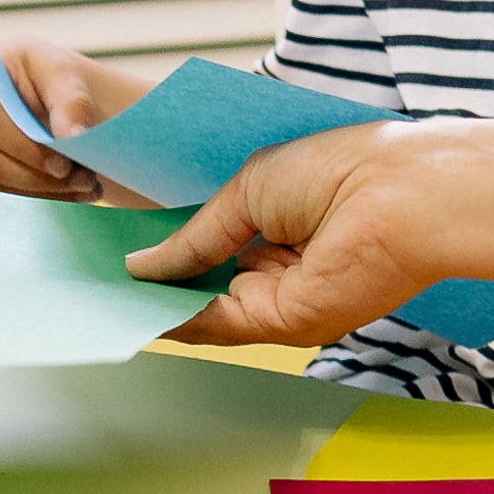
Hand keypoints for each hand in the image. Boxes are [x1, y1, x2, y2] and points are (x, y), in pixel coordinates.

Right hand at [0, 43, 148, 199]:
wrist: (31, 93)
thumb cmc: (41, 77)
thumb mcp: (60, 72)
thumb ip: (71, 99)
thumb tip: (74, 136)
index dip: (29, 149)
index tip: (65, 166)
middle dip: (39, 179)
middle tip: (84, 182)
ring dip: (39, 197)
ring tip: (82, 189)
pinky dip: (29, 206)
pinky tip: (64, 197)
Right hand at [122, 117, 493, 345]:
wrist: (400, 194)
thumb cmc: (340, 169)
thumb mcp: (247, 191)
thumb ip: (195, 235)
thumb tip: (141, 264)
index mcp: (273, 231)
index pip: (209, 252)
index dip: (166, 255)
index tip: (117, 255)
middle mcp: (274, 271)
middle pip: (201, 287)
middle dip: (152, 284)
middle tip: (93, 279)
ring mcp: (279, 301)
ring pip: (203, 312)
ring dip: (154, 303)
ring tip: (98, 290)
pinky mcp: (284, 323)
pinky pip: (217, 324)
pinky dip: (174, 317)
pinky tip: (134, 303)